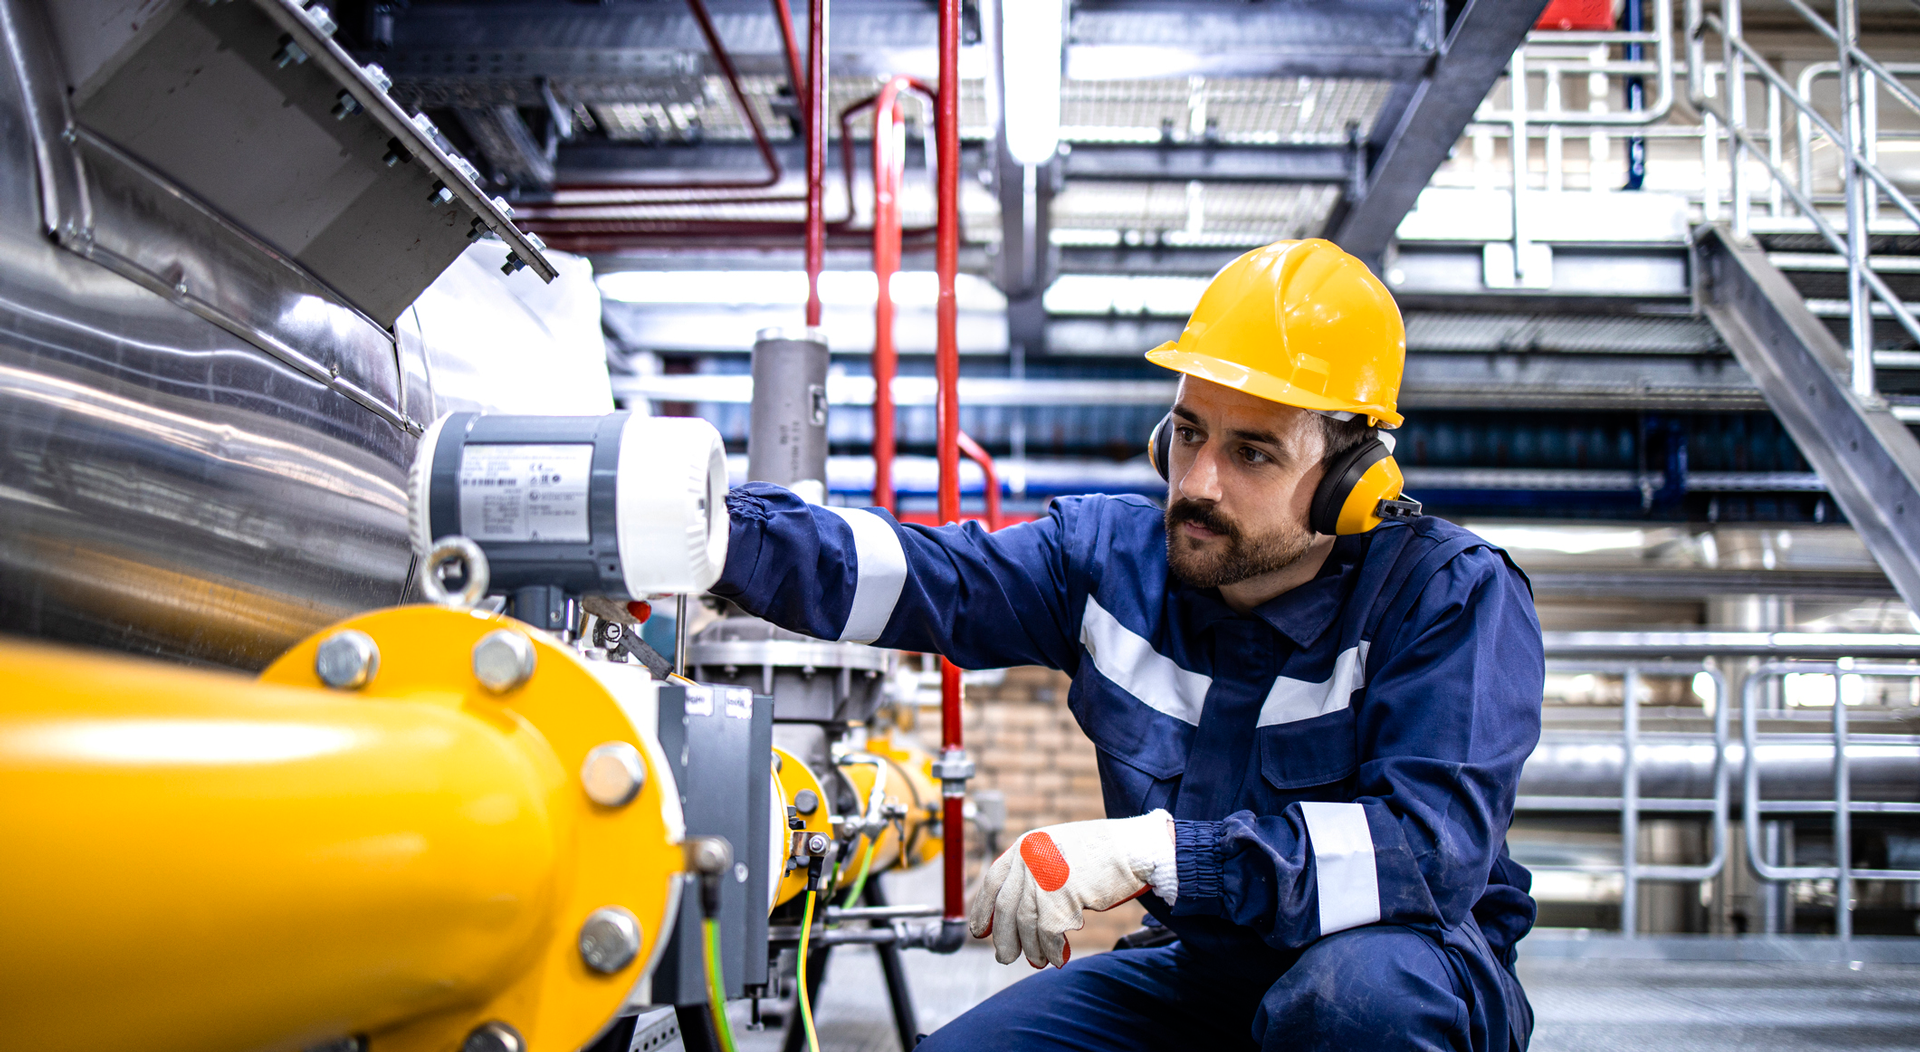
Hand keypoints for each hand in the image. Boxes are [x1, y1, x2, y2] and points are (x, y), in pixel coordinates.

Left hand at [968, 810, 1175, 967]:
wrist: (1135, 848)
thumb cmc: (1101, 853)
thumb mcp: (1057, 851)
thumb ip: (1034, 872)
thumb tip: (1015, 910)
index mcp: (1025, 845)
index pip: (993, 882)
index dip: (983, 910)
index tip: (979, 932)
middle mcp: (1030, 858)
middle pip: (1007, 907)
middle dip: (1004, 937)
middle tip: (1004, 956)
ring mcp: (1045, 876)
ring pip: (1027, 923)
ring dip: (1031, 948)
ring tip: (1037, 961)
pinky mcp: (1064, 895)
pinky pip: (1050, 932)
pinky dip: (1052, 949)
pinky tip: (1058, 958)